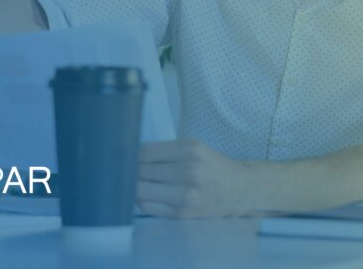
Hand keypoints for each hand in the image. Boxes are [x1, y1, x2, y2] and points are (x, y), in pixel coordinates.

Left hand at [137, 139, 257, 218]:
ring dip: (132, 186)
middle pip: (140, 171)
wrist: (239, 190)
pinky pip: (148, 206)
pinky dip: (141, 200)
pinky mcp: (182, 213)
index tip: (125, 156)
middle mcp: (187, 172)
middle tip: (123, 170)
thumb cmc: (213, 167)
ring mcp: (184, 195)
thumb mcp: (194, 148)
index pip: (145, 152)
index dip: (130, 155)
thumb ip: (166, 152)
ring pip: (140, 190)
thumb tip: (131, 156)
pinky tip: (145, 195)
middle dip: (129, 171)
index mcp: (189, 150)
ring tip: (133, 182)